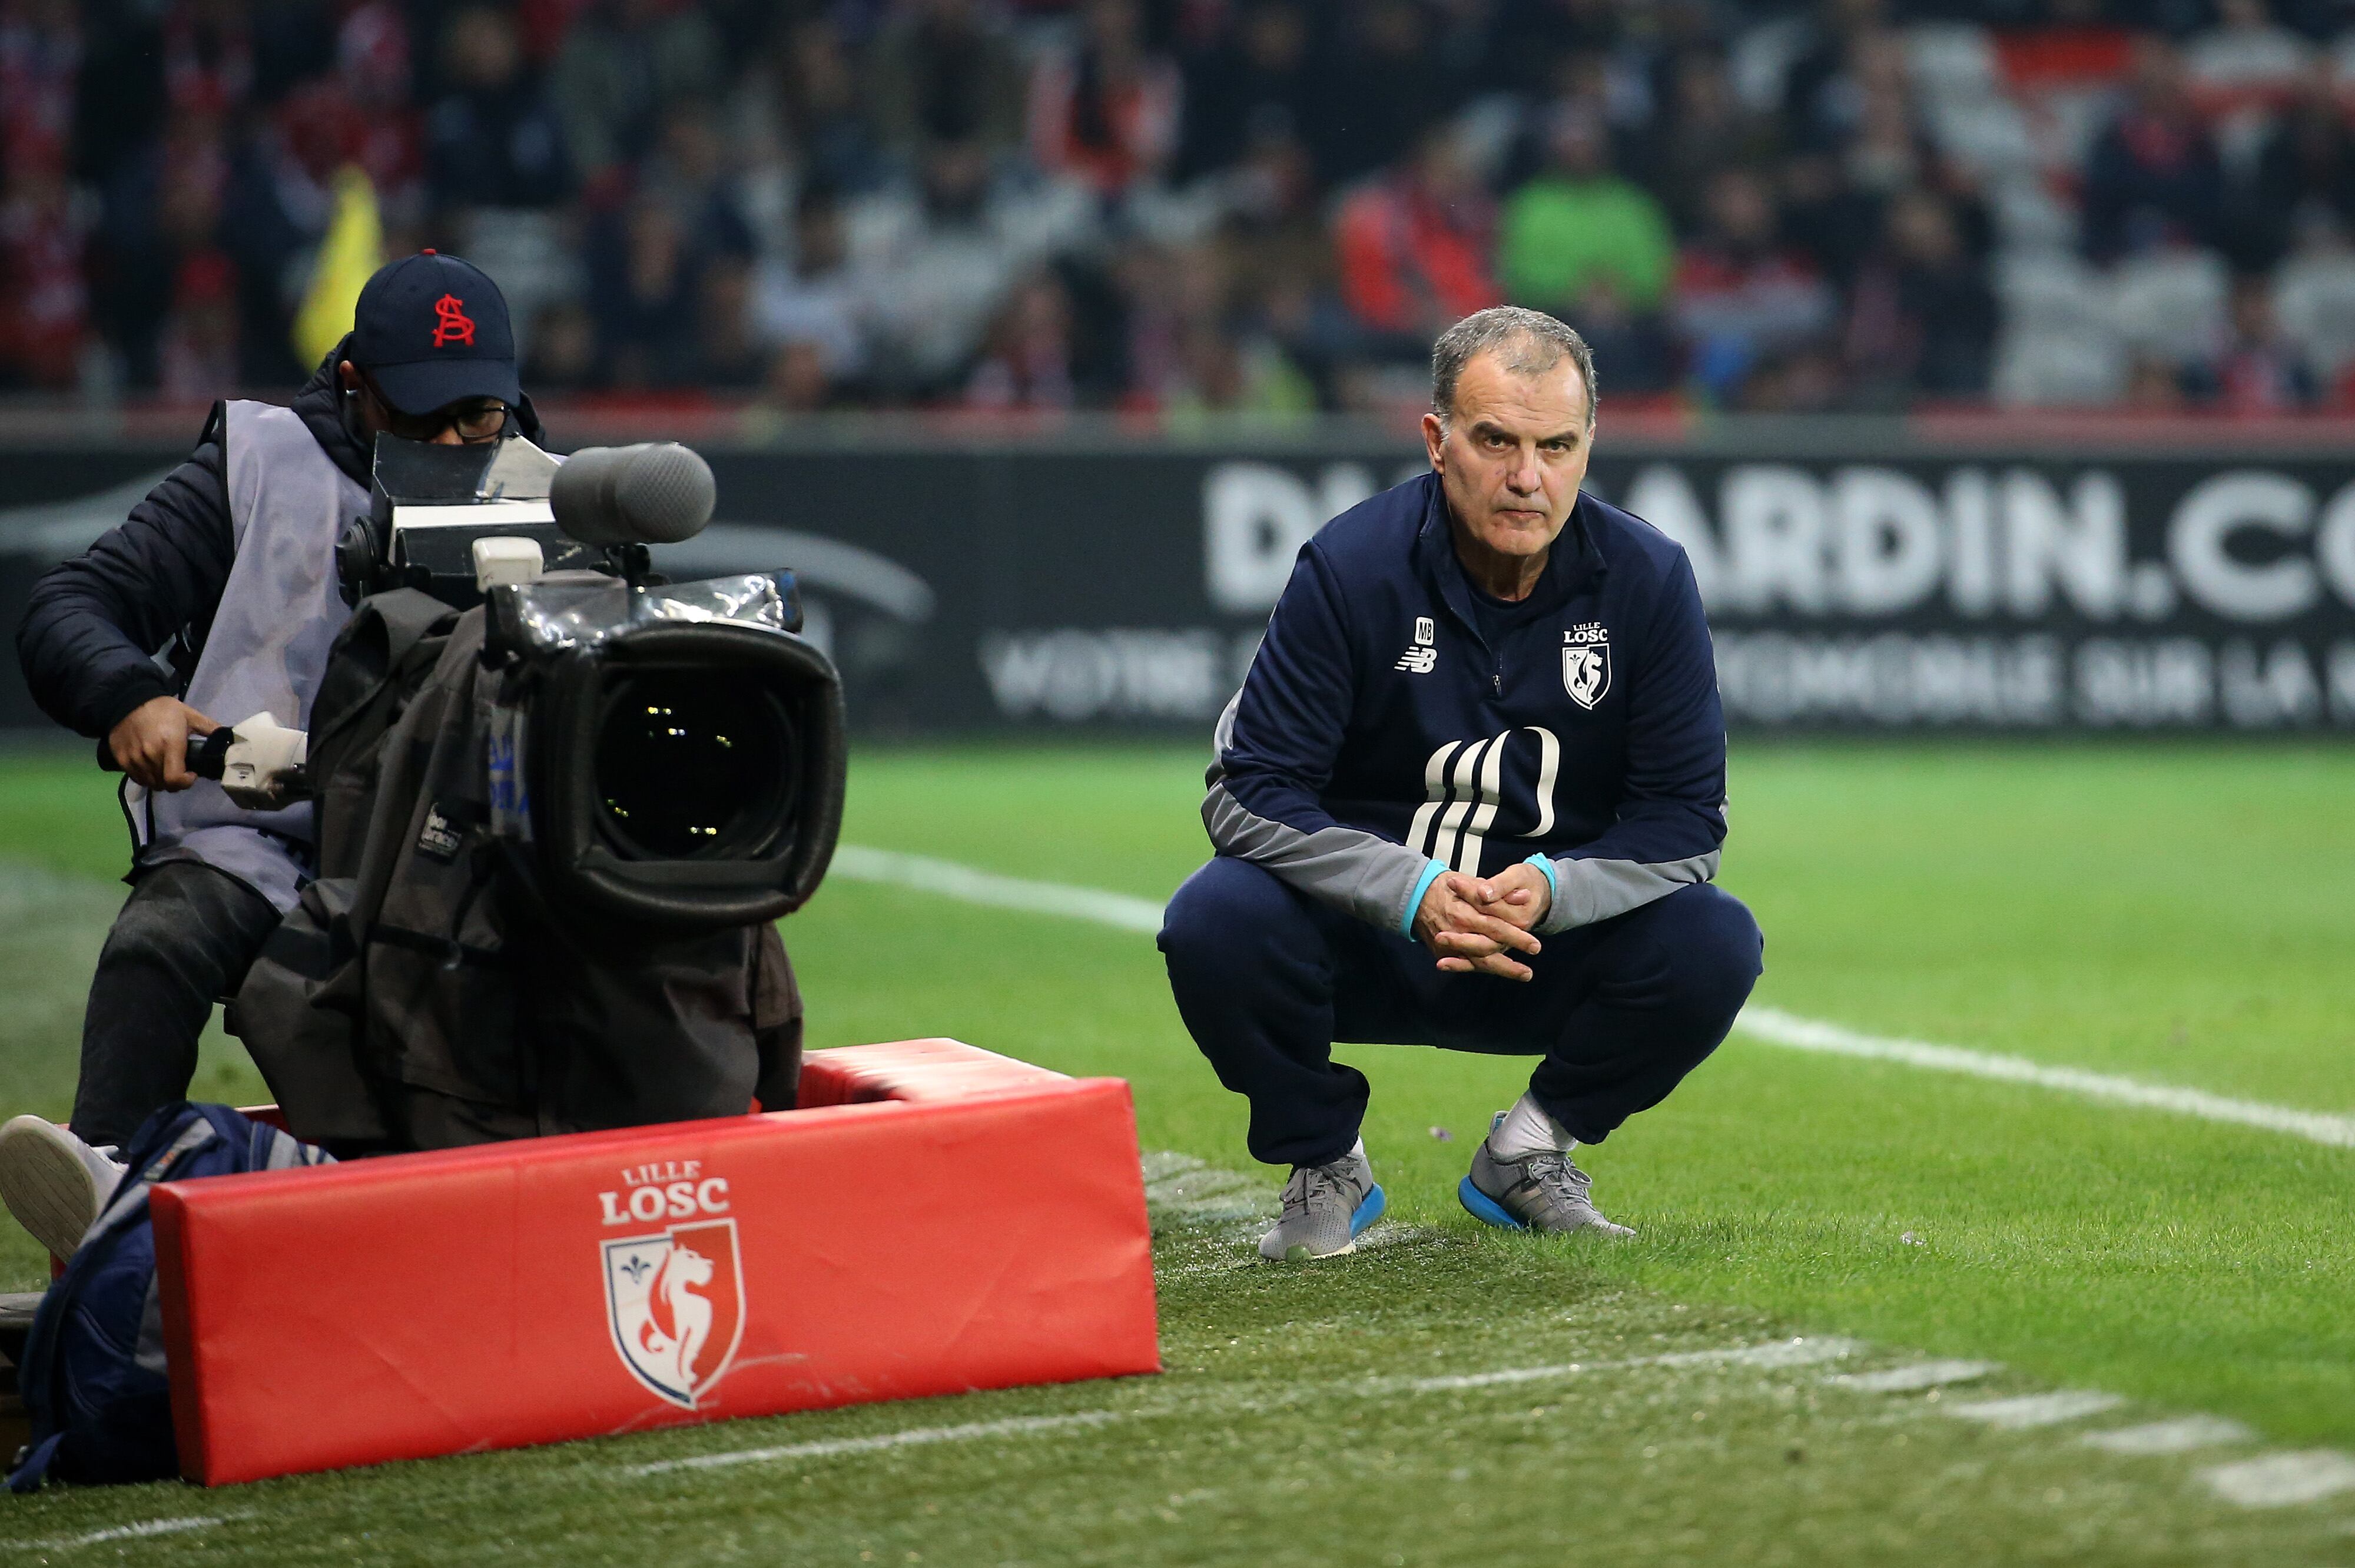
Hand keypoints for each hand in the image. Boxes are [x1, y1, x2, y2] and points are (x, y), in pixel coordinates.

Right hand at [107, 696, 218, 790]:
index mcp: (169, 745)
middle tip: (181, 772)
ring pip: (150, 783)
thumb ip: (209, 728)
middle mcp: (150, 755)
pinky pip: (136, 778)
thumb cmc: (163, 708)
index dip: (185, 782)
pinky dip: (146, 777)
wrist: (129, 700)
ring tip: (166, 769)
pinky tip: (152, 767)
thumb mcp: (190, 715)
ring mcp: (133, 758)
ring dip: (161, 781)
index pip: (174, 779)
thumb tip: (228, 738)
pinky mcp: (121, 759)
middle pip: (164, 784)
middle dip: (176, 782)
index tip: (191, 774)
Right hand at [1412, 869, 1542, 981]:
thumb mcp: (1473, 882)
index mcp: (1465, 911)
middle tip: (1531, 964)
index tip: (1535, 945)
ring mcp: (1448, 944)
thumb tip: (1525, 896)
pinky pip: (1463, 963)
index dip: (1516, 937)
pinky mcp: (1441, 951)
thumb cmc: (1447, 886)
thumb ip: (1499, 892)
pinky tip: (1497, 972)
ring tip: (1524, 974)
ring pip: (1478, 961)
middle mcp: (1456, 930)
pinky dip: (1480, 969)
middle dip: (1510, 961)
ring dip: (1502, 969)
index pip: (1495, 926)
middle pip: (1488, 948)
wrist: (1415, 895)